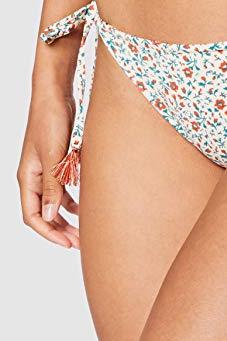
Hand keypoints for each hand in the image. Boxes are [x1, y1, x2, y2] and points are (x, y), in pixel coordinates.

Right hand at [17, 92, 79, 248]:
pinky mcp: (58, 162)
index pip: (33, 216)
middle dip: (60, 230)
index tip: (68, 244)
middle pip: (44, 213)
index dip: (49, 233)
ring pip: (54, 203)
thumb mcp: (53, 155)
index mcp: (28, 178)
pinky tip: (85, 206)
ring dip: (67, 217)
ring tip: (84, 230)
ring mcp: (46, 170)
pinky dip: (72, 200)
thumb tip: (50, 217)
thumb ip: (52, 186)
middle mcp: (34, 177)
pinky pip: (62, 188)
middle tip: (80, 243)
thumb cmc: (50, 121)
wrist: (55, 96)